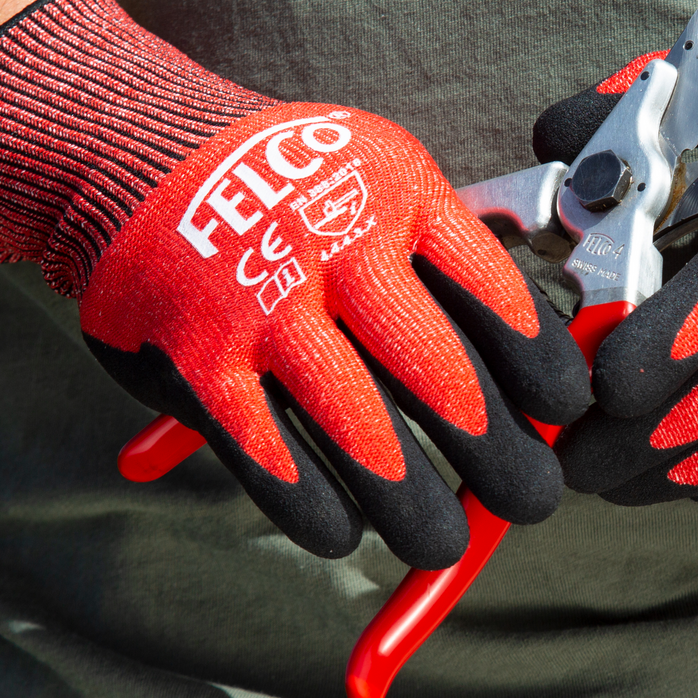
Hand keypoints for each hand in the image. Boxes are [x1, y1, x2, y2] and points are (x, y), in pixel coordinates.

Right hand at [0, 0, 590, 565]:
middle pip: (439, 373)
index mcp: (398, 194)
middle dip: (497, 453)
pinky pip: (271, 455)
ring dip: (412, 502)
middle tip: (533, 500)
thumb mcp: (376, 176)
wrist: (132, 154)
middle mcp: (334, 246)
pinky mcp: (199, 363)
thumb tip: (535, 358)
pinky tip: (344, 533)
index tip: (565, 416)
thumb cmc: (287, 185)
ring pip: (361, 431)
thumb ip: (442, 254)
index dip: (540, 367)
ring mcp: (263, 308)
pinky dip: (313, 504)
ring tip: (442, 543)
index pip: (493, 294)